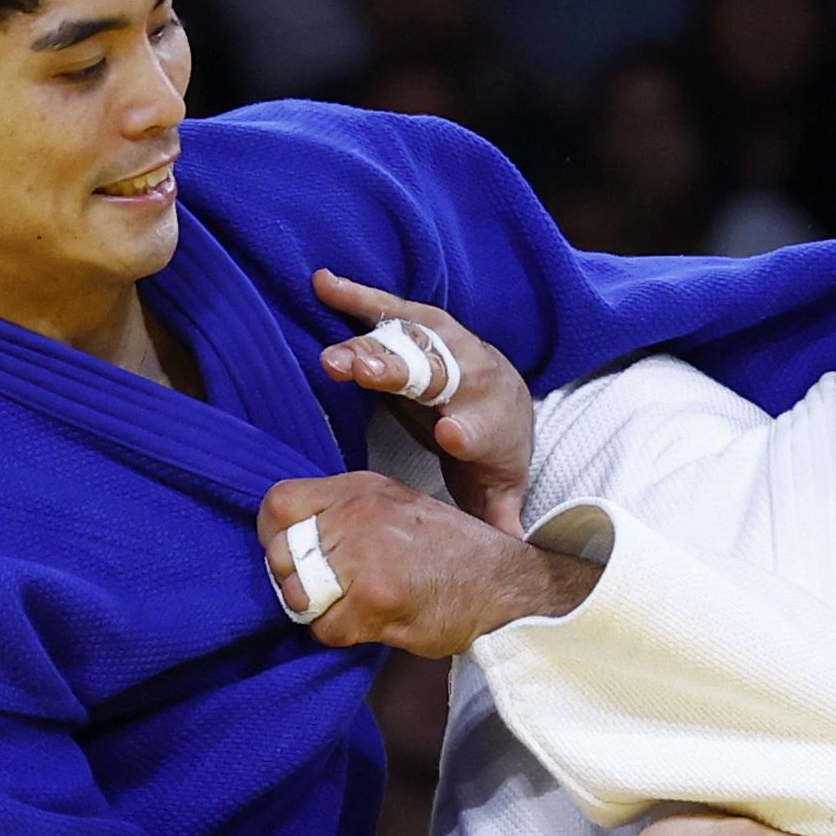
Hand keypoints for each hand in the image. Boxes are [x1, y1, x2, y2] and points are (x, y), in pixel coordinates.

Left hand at [259, 471, 599, 655]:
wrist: (504, 584)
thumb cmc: (450, 553)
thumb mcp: (396, 507)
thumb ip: (346, 514)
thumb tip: (290, 539)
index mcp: (360, 488)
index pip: (278, 503)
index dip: (274, 538)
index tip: (291, 559)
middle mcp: (359, 513)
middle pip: (281, 555)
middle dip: (295, 584)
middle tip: (327, 594)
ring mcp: (367, 555)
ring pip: (298, 595)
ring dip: (320, 612)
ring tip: (355, 608)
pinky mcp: (377, 598)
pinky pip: (326, 629)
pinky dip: (343, 635)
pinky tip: (373, 624)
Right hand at [312, 268, 534, 537]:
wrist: (506, 405)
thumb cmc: (492, 452)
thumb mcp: (500, 489)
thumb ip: (499, 517)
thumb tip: (510, 552)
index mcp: (491, 424)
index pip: (479, 428)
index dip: (467, 430)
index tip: (452, 434)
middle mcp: (471, 378)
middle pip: (434, 374)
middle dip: (401, 373)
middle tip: (364, 375)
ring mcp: (446, 348)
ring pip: (406, 342)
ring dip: (368, 347)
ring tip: (332, 358)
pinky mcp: (421, 329)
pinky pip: (388, 310)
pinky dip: (358, 298)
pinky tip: (325, 283)